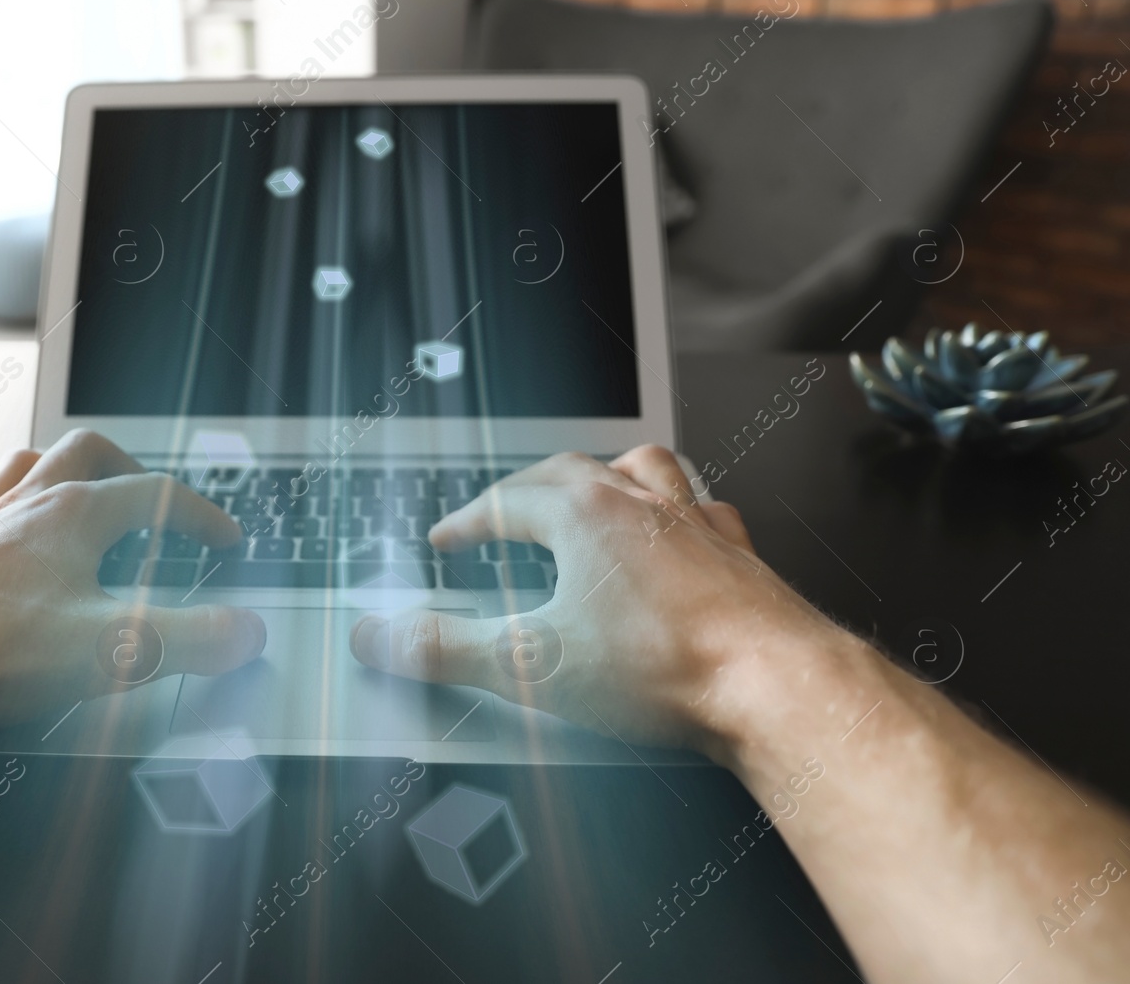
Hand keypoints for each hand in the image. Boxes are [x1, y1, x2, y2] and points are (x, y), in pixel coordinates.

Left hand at [0, 430, 264, 736]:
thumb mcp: (111, 651)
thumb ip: (190, 640)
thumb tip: (246, 632)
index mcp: (74, 515)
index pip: (155, 493)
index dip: (201, 515)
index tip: (223, 540)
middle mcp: (26, 505)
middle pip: (88, 451)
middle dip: (132, 469)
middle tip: (154, 504)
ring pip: (28, 464)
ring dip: (66, 470)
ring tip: (86, 497)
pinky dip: (10, 505)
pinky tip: (9, 534)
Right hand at [348, 447, 834, 757]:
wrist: (776, 685)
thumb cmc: (668, 665)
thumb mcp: (529, 664)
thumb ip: (444, 649)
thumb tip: (380, 636)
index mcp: (582, 509)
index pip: (503, 501)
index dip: (465, 524)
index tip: (446, 540)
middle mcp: (641, 501)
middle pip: (568, 472)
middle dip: (526, 494)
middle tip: (503, 519)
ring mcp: (695, 523)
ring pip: (642, 471)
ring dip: (606, 480)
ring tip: (590, 496)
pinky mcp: (738, 556)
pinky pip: (702, 512)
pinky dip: (676, 516)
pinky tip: (677, 537)